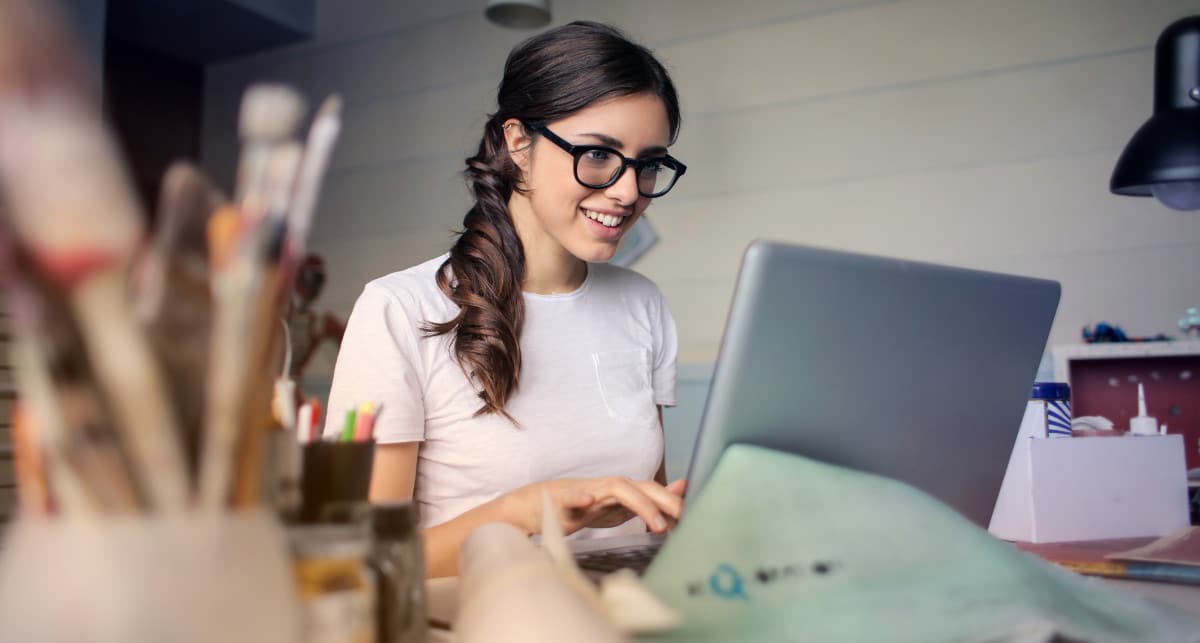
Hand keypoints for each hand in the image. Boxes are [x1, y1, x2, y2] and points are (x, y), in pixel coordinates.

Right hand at [505, 477, 686, 536]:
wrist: (540, 505)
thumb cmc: (583, 507)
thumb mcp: (619, 507)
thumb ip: (648, 501)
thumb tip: (682, 490)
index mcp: (623, 491)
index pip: (654, 492)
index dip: (673, 501)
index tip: (693, 516)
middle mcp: (609, 487)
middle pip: (642, 487)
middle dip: (665, 501)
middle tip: (684, 518)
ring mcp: (588, 491)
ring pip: (616, 489)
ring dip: (639, 504)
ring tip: (656, 523)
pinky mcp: (563, 499)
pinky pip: (572, 497)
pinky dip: (580, 499)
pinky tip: (588, 503)